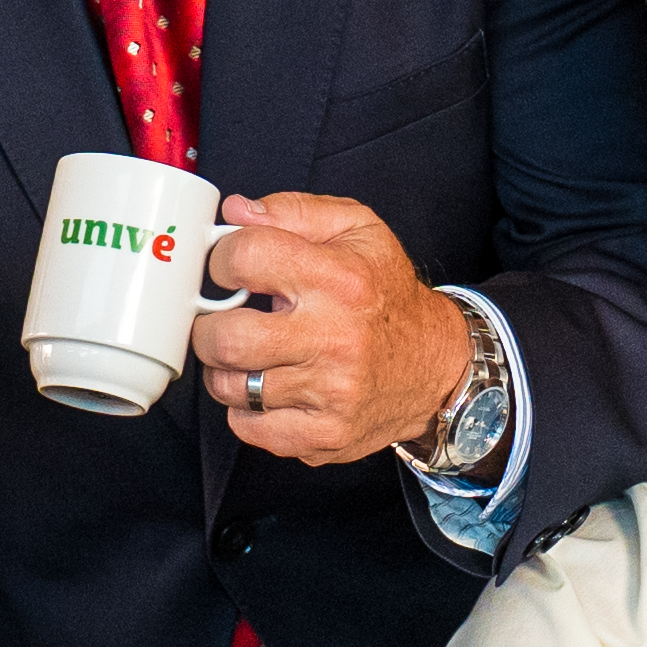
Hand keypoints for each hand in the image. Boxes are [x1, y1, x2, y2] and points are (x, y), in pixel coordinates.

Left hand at [200, 190, 474, 466]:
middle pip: (226, 338)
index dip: (222, 260)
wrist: (436, 366)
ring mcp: (329, 392)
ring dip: (226, 370)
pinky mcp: (325, 435)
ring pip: (231, 387)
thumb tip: (236, 211)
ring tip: (249, 355)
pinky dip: (246, 410)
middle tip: (223, 321)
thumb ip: (293, 211)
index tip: (230, 270)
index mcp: (338, 279)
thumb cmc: (387, 295)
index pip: (245, 258)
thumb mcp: (357, 231)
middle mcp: (334, 337)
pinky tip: (268, 389)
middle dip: (209, 327)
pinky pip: (249, 428)